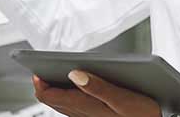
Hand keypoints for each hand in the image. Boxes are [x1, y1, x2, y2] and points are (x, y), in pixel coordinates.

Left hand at [33, 71, 160, 116]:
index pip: (51, 97)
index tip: (36, 68)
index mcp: (86, 107)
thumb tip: (73, 73)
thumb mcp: (123, 98)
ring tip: (55, 72)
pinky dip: (68, 95)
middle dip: (46, 84)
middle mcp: (83, 114)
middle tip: (41, 67)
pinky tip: (75, 86)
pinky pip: (74, 107)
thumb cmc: (143, 115)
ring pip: (62, 104)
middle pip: (53, 100)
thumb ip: (98, 86)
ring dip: (56, 89)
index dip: (40, 83)